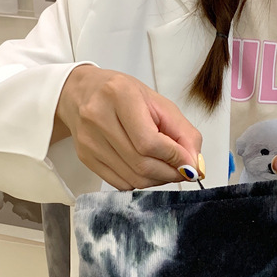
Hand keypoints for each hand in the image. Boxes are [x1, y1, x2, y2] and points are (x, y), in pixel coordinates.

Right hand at [54, 65, 202, 190]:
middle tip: (183, 171)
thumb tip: (194, 164)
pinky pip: (120, 183)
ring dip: (157, 180)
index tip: (190, 164)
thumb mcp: (158, 103)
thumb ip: (183, 133)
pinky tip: (147, 170)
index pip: (150, 142)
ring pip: (132, 178)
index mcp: (120, 96)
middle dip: (169, 173)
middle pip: (141, 163)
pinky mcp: (86, 157)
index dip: (174, 158)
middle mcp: (98, 118)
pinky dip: (140, 182)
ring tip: (166, 169)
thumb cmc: (123, 94)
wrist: (82, 93)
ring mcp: (89, 140)